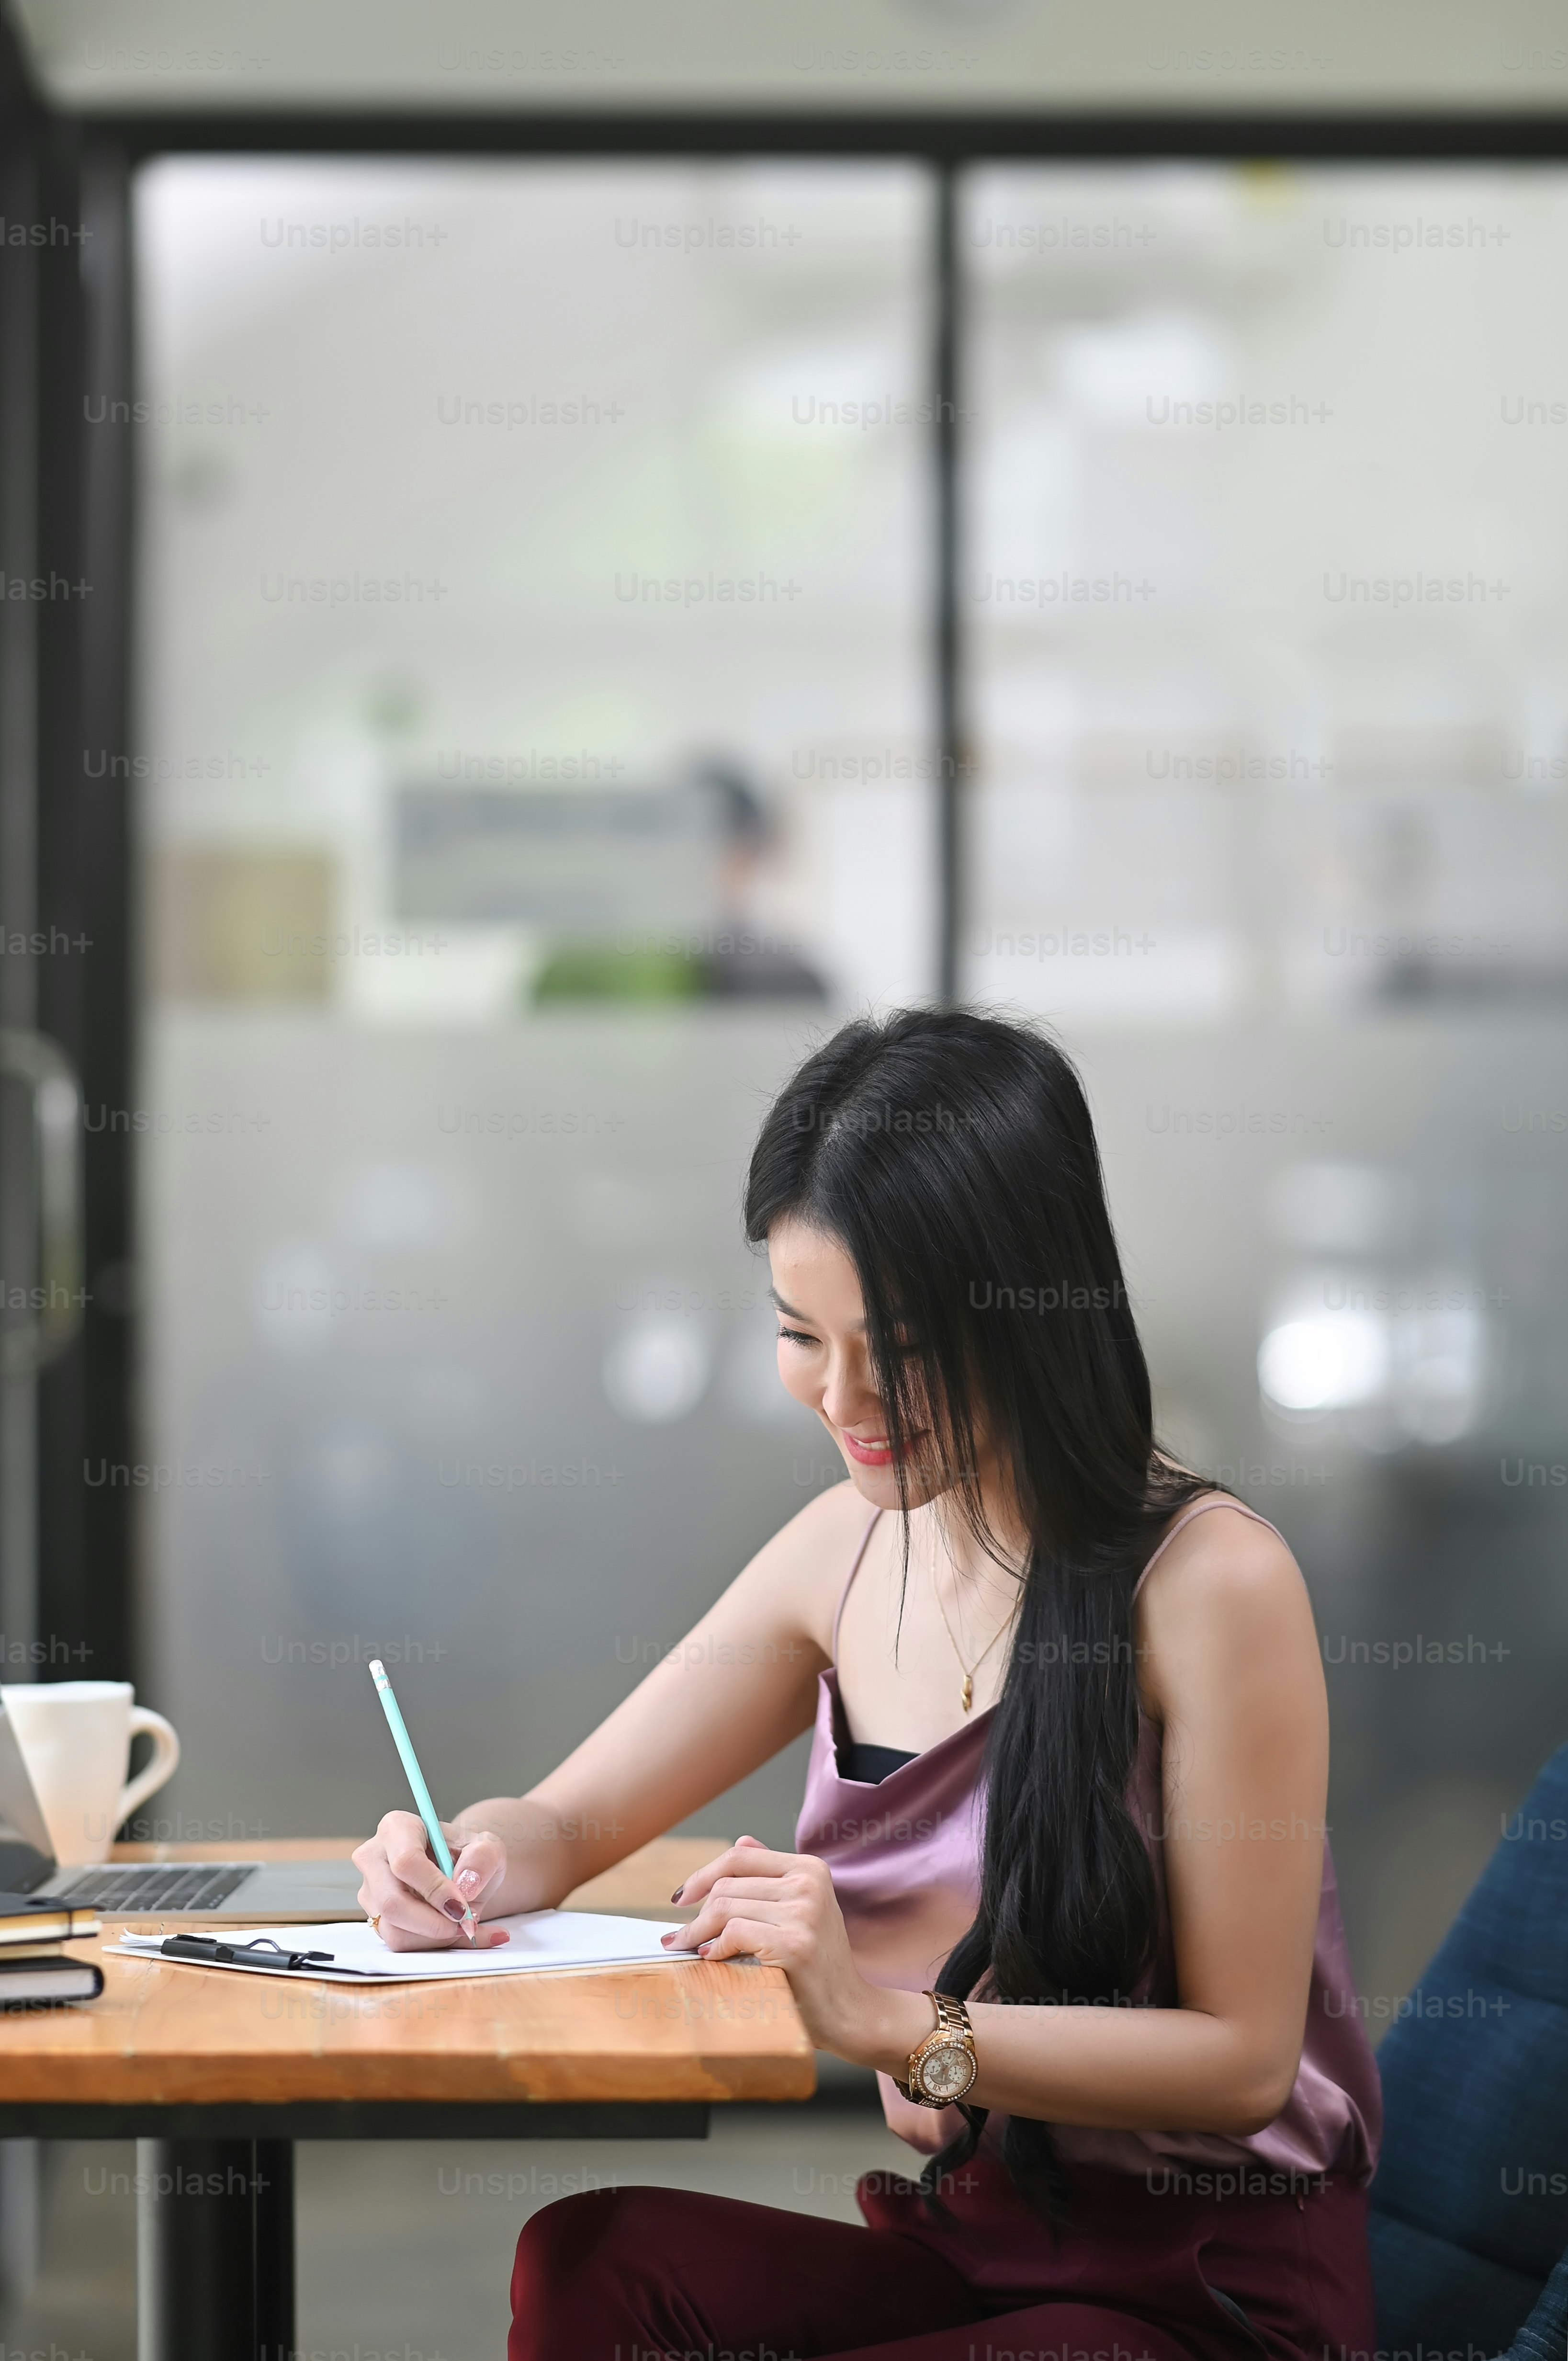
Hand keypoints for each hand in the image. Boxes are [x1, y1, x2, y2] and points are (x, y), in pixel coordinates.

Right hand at [351, 1811, 510, 1950]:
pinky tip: (458, 1934)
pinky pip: (401, 1943)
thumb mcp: (487, 1848)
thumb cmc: (469, 1856)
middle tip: (466, 1923)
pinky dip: (435, 1945)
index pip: (406, 1862)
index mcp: (397, 1828)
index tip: (462, 1906)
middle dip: (434, 1923)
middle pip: (392, 1902)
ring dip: (437, 1937)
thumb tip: (466, 1884)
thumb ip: (482, 1858)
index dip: (434, 1889)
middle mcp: (375, 1858)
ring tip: (467, 1925)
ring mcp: (371, 1891)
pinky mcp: (377, 1918)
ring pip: (394, 1930)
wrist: (463, 1874)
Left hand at [661, 1835, 922, 2067]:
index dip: (703, 1874)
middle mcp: (808, 1884)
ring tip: (687, 1949)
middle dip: (696, 1913)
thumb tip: (739, 1842)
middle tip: (680, 1938)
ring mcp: (803, 1913)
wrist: (850, 2010)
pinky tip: (711, 1958)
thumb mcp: (804, 1908)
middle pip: (726, 1884)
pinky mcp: (793, 1944)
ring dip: (697, 1933)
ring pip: (724, 1908)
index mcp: (810, 1868)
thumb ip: (773, 1875)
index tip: (681, 1898)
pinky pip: (734, 1932)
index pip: (739, 1856)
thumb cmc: (819, 1963)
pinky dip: (715, 1947)